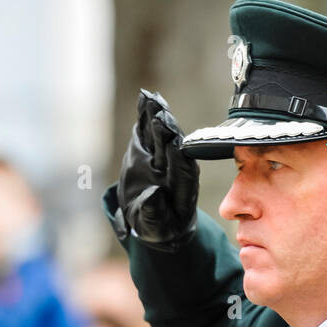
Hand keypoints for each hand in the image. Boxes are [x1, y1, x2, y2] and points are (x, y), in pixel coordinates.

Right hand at [114, 89, 198, 249]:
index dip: (177, 155)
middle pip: (173, 146)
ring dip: (158, 115)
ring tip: (151, 98)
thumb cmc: (159, 227)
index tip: (172, 141)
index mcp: (182, 189)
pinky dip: (146, 116)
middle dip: (168, 129)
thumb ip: (154, 212)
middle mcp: (174, 169)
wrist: (155, 220)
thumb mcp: (155, 227)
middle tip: (161, 111)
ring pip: (161, 134)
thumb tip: (154, 194)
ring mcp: (163, 157)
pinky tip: (144, 98)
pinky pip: (149, 131)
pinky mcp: (151, 150)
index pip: (182, 169)